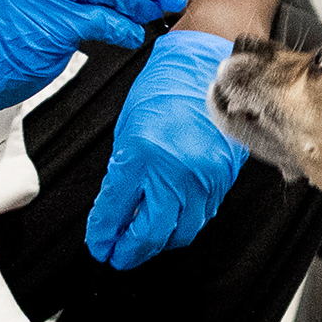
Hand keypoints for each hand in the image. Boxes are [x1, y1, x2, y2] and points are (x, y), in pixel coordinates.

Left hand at [87, 29, 244, 268]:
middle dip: (129, 253)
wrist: (210, 66)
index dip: (103, 236)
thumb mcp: (129, 128)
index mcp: (142, 155)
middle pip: (150, 235)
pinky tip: (171, 223)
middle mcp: (175, 171)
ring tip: (142, 243)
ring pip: (180, 233)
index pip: (116, 212)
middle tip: (117, 255)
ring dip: (158, 244)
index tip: (98, 245)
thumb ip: (123, 174)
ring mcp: (203, 178)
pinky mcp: (223, 180)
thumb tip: (116, 210)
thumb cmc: (168, 86)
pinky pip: (202, 216)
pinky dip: (183, 225)